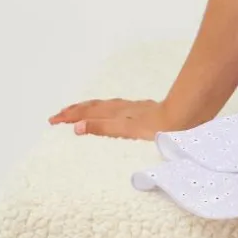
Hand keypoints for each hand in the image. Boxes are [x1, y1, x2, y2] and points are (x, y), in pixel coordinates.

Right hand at [48, 97, 169, 139]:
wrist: (185, 118)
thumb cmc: (157, 128)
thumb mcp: (127, 130)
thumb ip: (102, 128)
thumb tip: (76, 127)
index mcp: (116, 114)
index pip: (87, 114)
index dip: (69, 116)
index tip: (52, 121)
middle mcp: (121, 109)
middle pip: (93, 107)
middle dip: (73, 111)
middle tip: (57, 116)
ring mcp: (132, 109)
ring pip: (104, 106)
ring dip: (87, 108)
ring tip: (76, 111)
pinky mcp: (143, 110)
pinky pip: (115, 108)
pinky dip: (104, 109)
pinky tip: (110, 111)